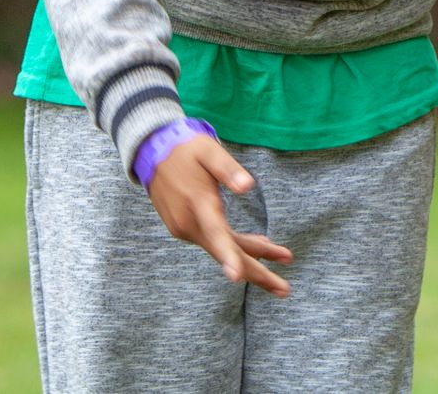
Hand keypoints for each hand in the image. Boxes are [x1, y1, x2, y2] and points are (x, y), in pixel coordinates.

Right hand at [145, 134, 292, 295]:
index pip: (217, 234)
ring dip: (252, 255)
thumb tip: (248, 186)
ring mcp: (184, 228)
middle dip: (257, 273)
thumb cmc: (185, 148)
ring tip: (284, 256)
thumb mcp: (209, 151)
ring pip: (223, 247)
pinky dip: (235, 245)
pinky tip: (257, 243)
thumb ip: (228, 169)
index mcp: (198, 204)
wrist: (152, 151)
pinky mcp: (184, 227)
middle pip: (226, 253)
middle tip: (285, 290)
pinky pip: (215, 241)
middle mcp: (189, 223)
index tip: (237, 276)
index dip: (229, 256)